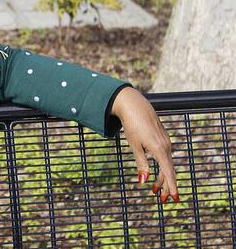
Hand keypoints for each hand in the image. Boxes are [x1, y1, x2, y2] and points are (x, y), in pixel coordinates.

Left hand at [111, 87, 178, 202]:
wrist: (135, 106)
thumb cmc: (132, 126)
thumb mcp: (135, 146)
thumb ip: (141, 164)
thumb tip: (143, 181)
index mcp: (160, 149)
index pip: (168, 172)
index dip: (171, 187)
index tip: (174, 199)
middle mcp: (166, 146)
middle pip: (169, 171)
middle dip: (166, 186)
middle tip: (163, 200)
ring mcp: (166, 142)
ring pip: (167, 164)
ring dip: (162, 178)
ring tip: (154, 190)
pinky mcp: (163, 139)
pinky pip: (165, 157)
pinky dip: (161, 167)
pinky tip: (156, 173)